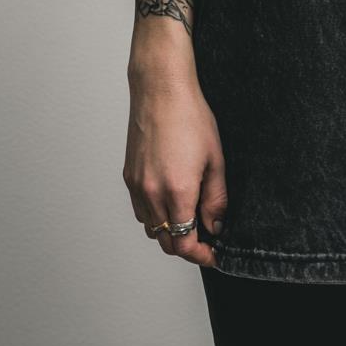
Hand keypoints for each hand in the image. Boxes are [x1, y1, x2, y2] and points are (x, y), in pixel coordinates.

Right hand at [123, 67, 227, 267]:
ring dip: (170, 232)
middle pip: (166, 242)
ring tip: (190, 217)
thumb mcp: (215, 158)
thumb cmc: (190, 117)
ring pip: (151, 228)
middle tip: (206, 239)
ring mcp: (137, 186)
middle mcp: (152, 194)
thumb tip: (216, 225)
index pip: (184, 243)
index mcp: (177, 191)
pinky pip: (140, 210)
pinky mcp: (128, 177)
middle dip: (187, 246)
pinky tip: (170, 201)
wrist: (161, 91)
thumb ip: (216, 198)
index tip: (213, 254)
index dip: (200, 255)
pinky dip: (155, 216)